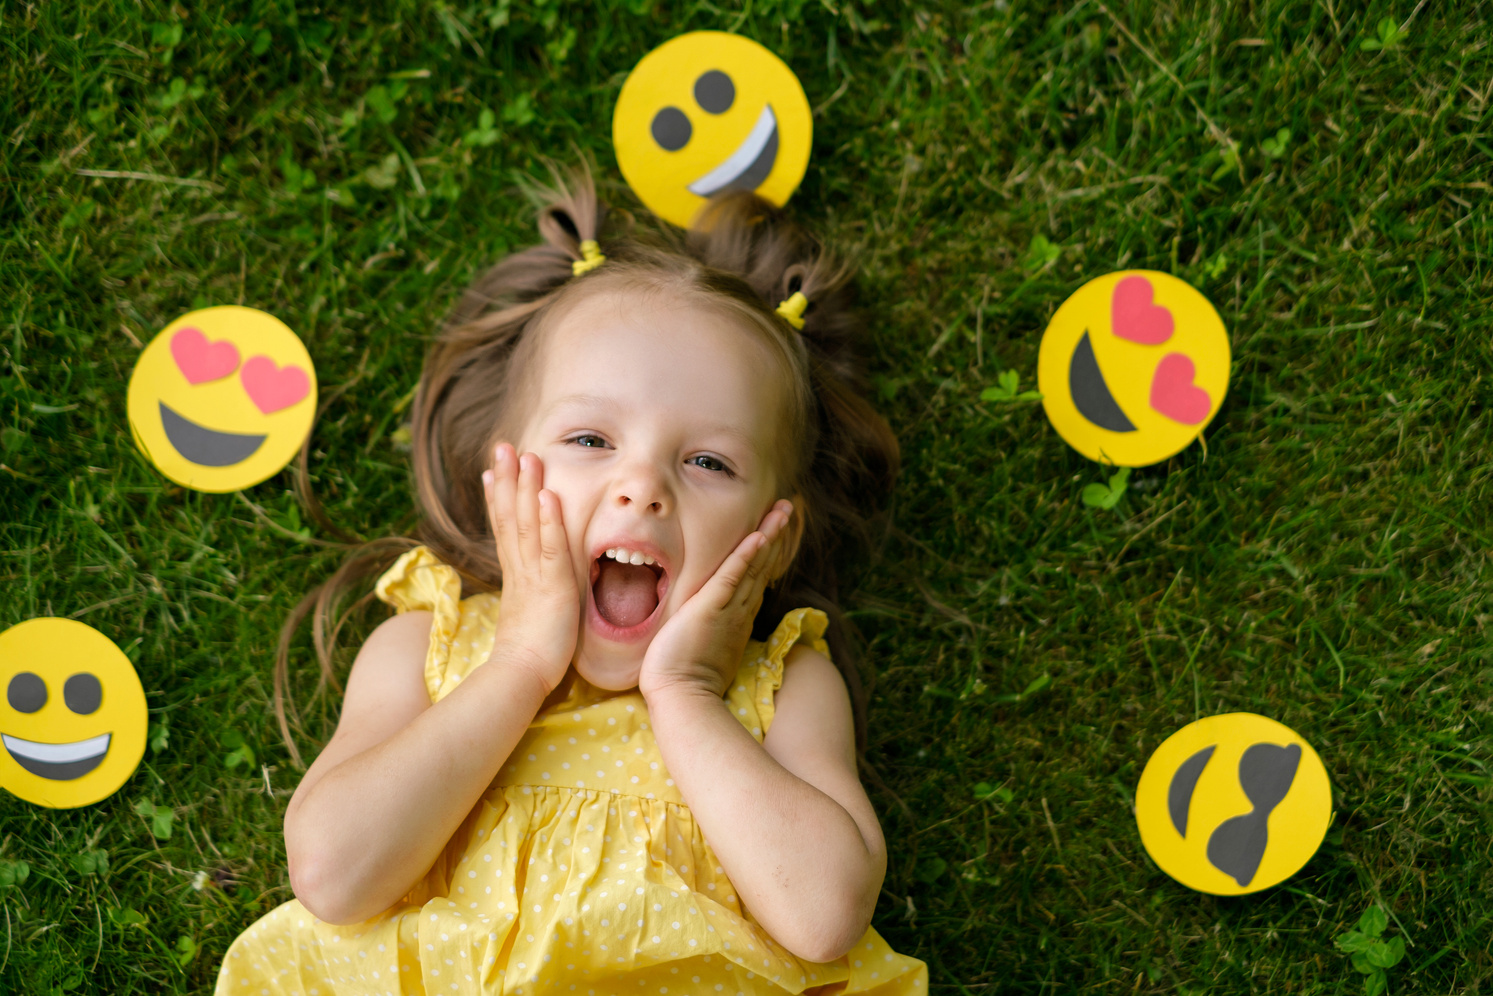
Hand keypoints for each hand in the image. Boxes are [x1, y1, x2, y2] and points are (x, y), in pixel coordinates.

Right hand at [483, 444, 579, 692]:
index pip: (504, 528)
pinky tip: (548, 495)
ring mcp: (534, 575)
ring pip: (528, 523)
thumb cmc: (527, 656)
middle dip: (507, 479)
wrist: (521, 678)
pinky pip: (551, 548)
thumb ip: (526, 596)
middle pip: (510, 516)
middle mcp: (520, 569)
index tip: (492, 471)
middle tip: (501, 446)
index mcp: (516, 576)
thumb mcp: (526, 616)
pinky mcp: (553, 586)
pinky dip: (550, 520)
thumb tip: (523, 591)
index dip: (499, 498)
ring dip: (526, 488)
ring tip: (524, 455)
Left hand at [639, 499, 794, 701]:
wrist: (679, 696)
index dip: (766, 553)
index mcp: (737, 619)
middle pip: (762, 565)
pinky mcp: (710, 607)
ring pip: (754, 565)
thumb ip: (709, 631)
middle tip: (788, 509)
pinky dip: (746, 555)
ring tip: (782, 510)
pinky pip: (732, 576)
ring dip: (768, 535)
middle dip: (775, 535)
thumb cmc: (684, 680)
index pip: (756, 578)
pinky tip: (758, 536)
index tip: (774, 532)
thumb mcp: (703, 648)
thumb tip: (703, 622)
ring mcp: (728, 609)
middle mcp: (739, 611)